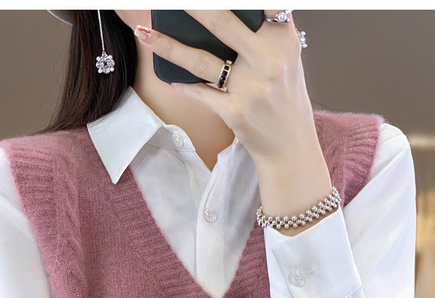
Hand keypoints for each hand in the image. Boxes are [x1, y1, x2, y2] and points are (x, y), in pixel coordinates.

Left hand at [133, 9, 318, 166]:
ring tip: (144, 33)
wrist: (290, 147)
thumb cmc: (284, 98)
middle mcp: (268, 60)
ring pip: (200, 60)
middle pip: (221, 21)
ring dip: (167, 45)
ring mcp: (250, 88)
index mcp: (283, 39)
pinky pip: (200, 93)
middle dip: (190, 7)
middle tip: (170, 0)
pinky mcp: (234, 112)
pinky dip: (181, 84)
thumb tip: (232, 12)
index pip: (264, 2)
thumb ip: (266, 30)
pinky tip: (167, 75)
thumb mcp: (286, 57)